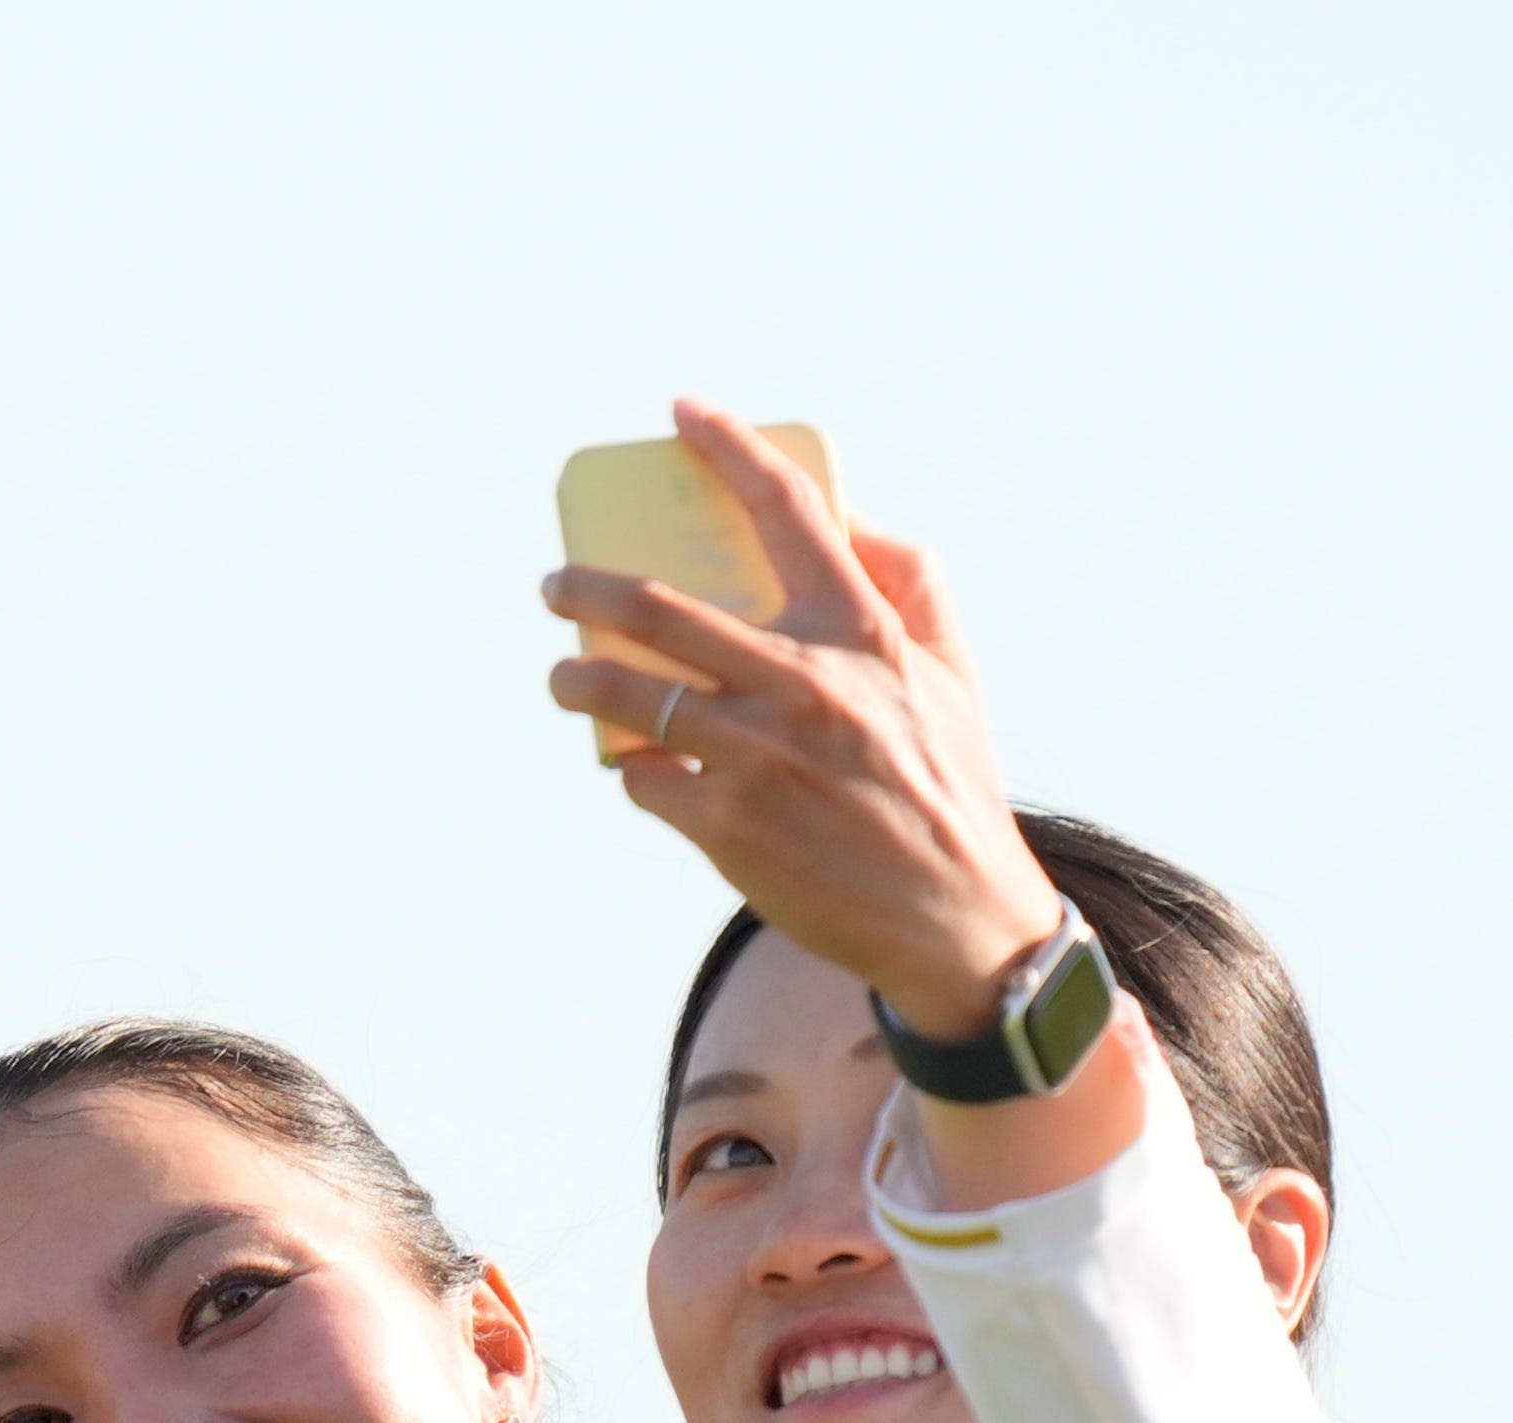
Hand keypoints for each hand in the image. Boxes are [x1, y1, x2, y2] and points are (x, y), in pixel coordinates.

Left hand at [544, 398, 1058, 1038]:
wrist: (955, 918)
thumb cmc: (948, 786)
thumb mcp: (953, 676)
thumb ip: (912, 586)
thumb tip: (856, 517)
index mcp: (865, 635)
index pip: (790, 512)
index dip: (730, 447)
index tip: (684, 413)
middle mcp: (806, 685)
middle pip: (661, 608)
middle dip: (587, 589)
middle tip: (557, 586)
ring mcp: (759, 756)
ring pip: (629, 694)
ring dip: (577, 680)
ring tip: (565, 679)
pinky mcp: (725, 825)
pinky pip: (642, 777)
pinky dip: (629, 767)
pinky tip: (637, 768)